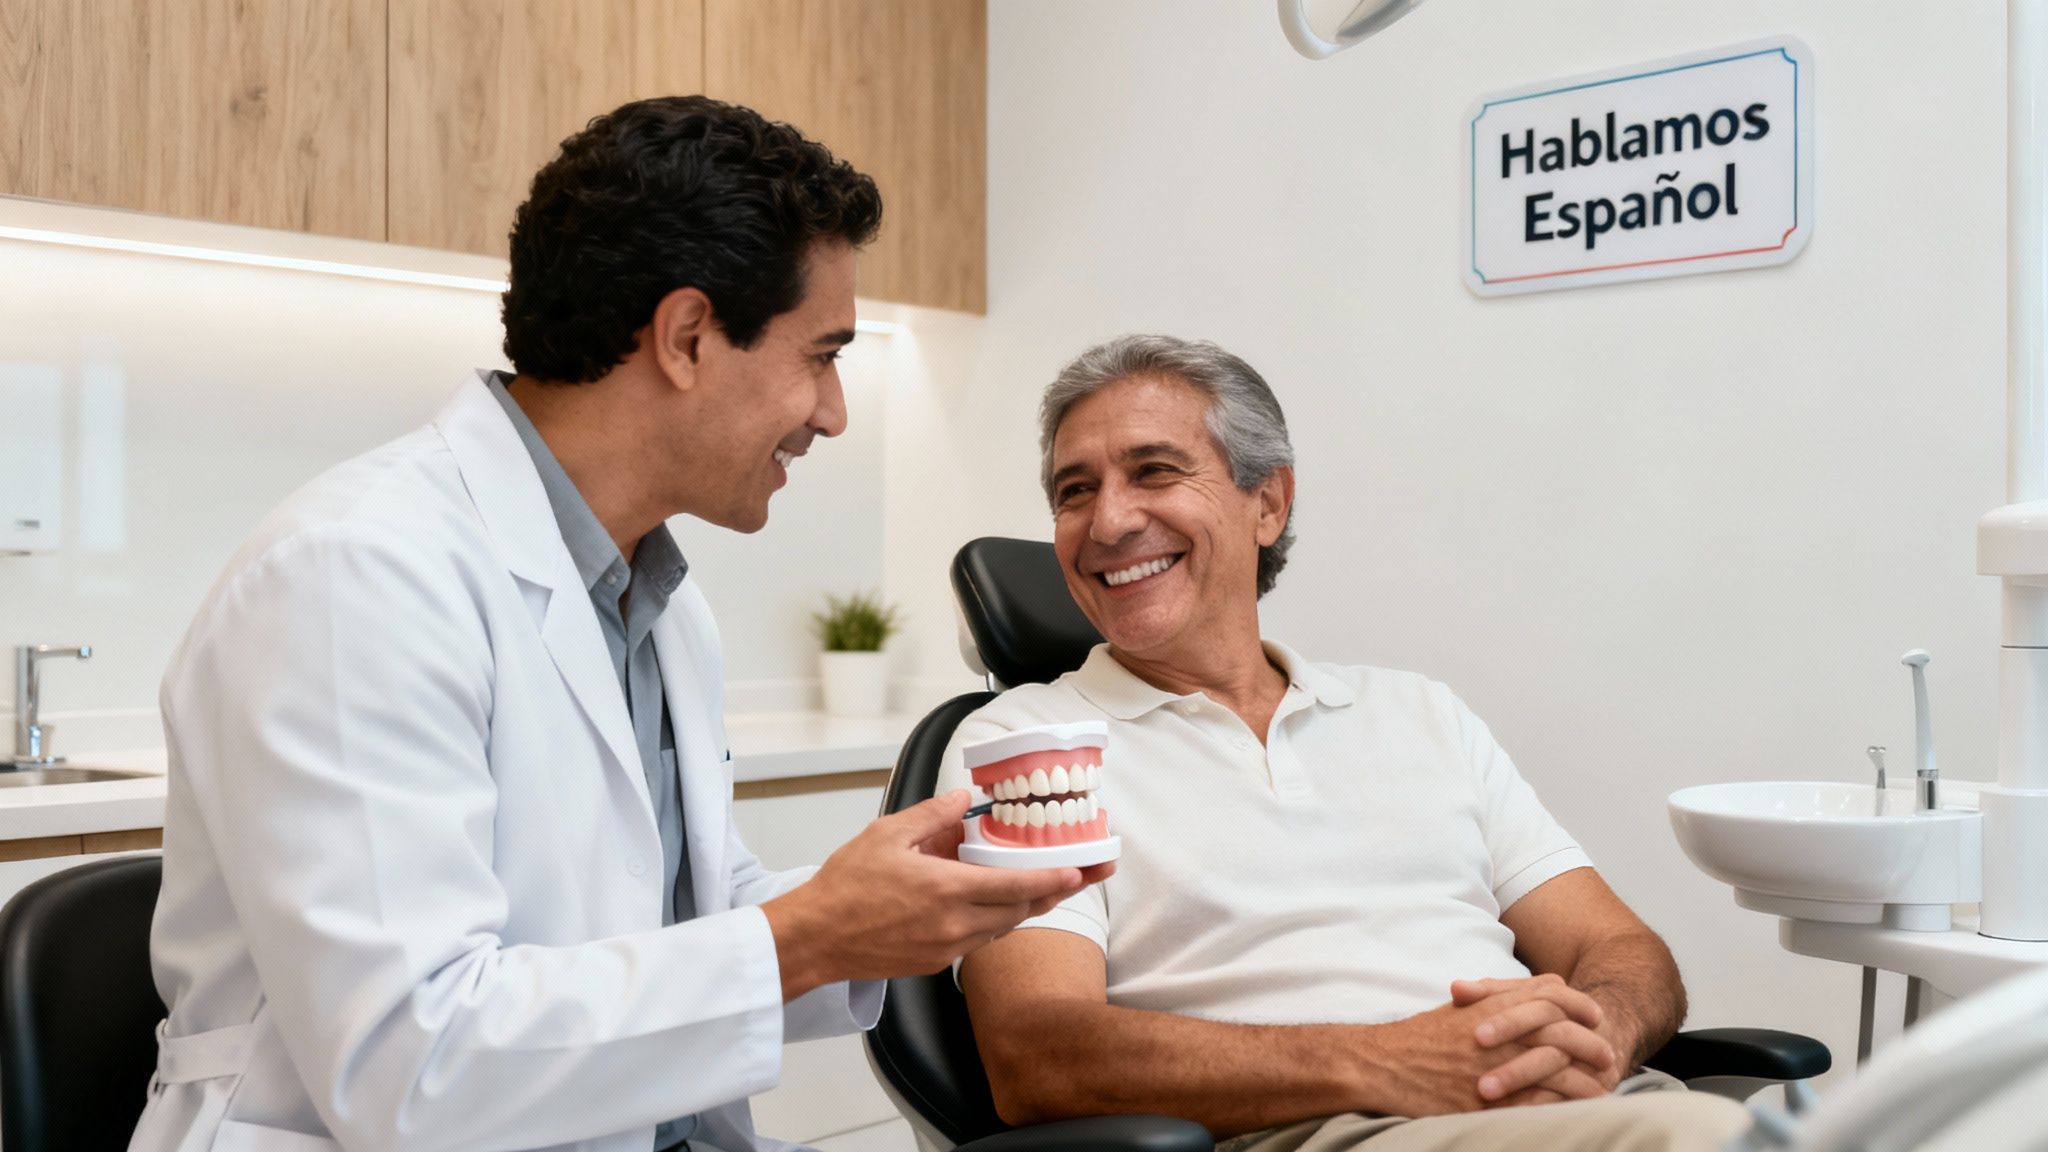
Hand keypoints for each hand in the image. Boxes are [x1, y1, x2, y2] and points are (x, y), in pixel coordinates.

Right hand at [762, 791, 1112, 998]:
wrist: (815, 937)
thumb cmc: (845, 886)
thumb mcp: (887, 834)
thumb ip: (931, 815)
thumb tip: (963, 799)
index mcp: (946, 890)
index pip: (1016, 887)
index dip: (1054, 880)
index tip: (1081, 872)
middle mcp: (953, 925)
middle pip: (1018, 913)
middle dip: (1049, 895)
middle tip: (1076, 878)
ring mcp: (945, 949)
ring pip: (999, 930)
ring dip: (1020, 909)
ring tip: (1039, 888)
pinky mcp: (933, 964)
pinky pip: (975, 942)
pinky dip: (990, 923)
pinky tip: (987, 905)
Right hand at [1348, 977, 1610, 1117]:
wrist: (1384, 1065)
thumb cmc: (1419, 1037)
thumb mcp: (1460, 1007)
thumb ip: (1497, 996)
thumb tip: (1534, 988)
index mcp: (1492, 1006)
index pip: (1549, 995)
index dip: (1577, 1003)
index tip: (1593, 1015)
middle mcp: (1499, 1032)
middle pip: (1562, 1031)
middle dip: (1590, 1042)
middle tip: (1607, 1053)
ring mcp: (1496, 1066)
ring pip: (1557, 1069)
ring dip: (1584, 1077)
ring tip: (1604, 1085)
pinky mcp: (1490, 1099)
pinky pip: (1538, 1103)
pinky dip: (1563, 1106)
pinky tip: (1577, 1110)